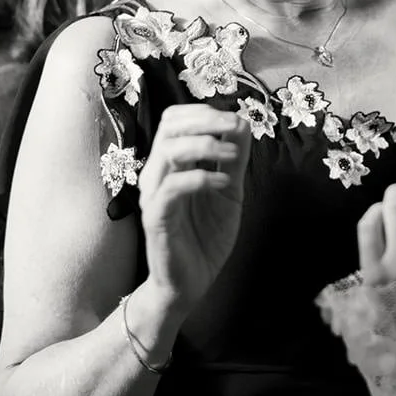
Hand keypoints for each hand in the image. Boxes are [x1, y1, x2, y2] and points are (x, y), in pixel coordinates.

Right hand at [138, 104, 253, 310]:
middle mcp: (157, 174)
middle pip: (169, 128)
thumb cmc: (205, 237)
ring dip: (205, 145)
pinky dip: (201, 178)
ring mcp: (154, 195)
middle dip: (205, 120)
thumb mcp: (229, 192)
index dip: (202, 112)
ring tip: (233, 155)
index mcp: (170, 164)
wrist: (191, 283)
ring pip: (169, 152)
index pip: (174, 120)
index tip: (232, 120)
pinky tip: (224, 184)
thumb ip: (233, 161)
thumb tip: (242, 124)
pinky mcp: (156, 218)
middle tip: (234, 128)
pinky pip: (172, 188)